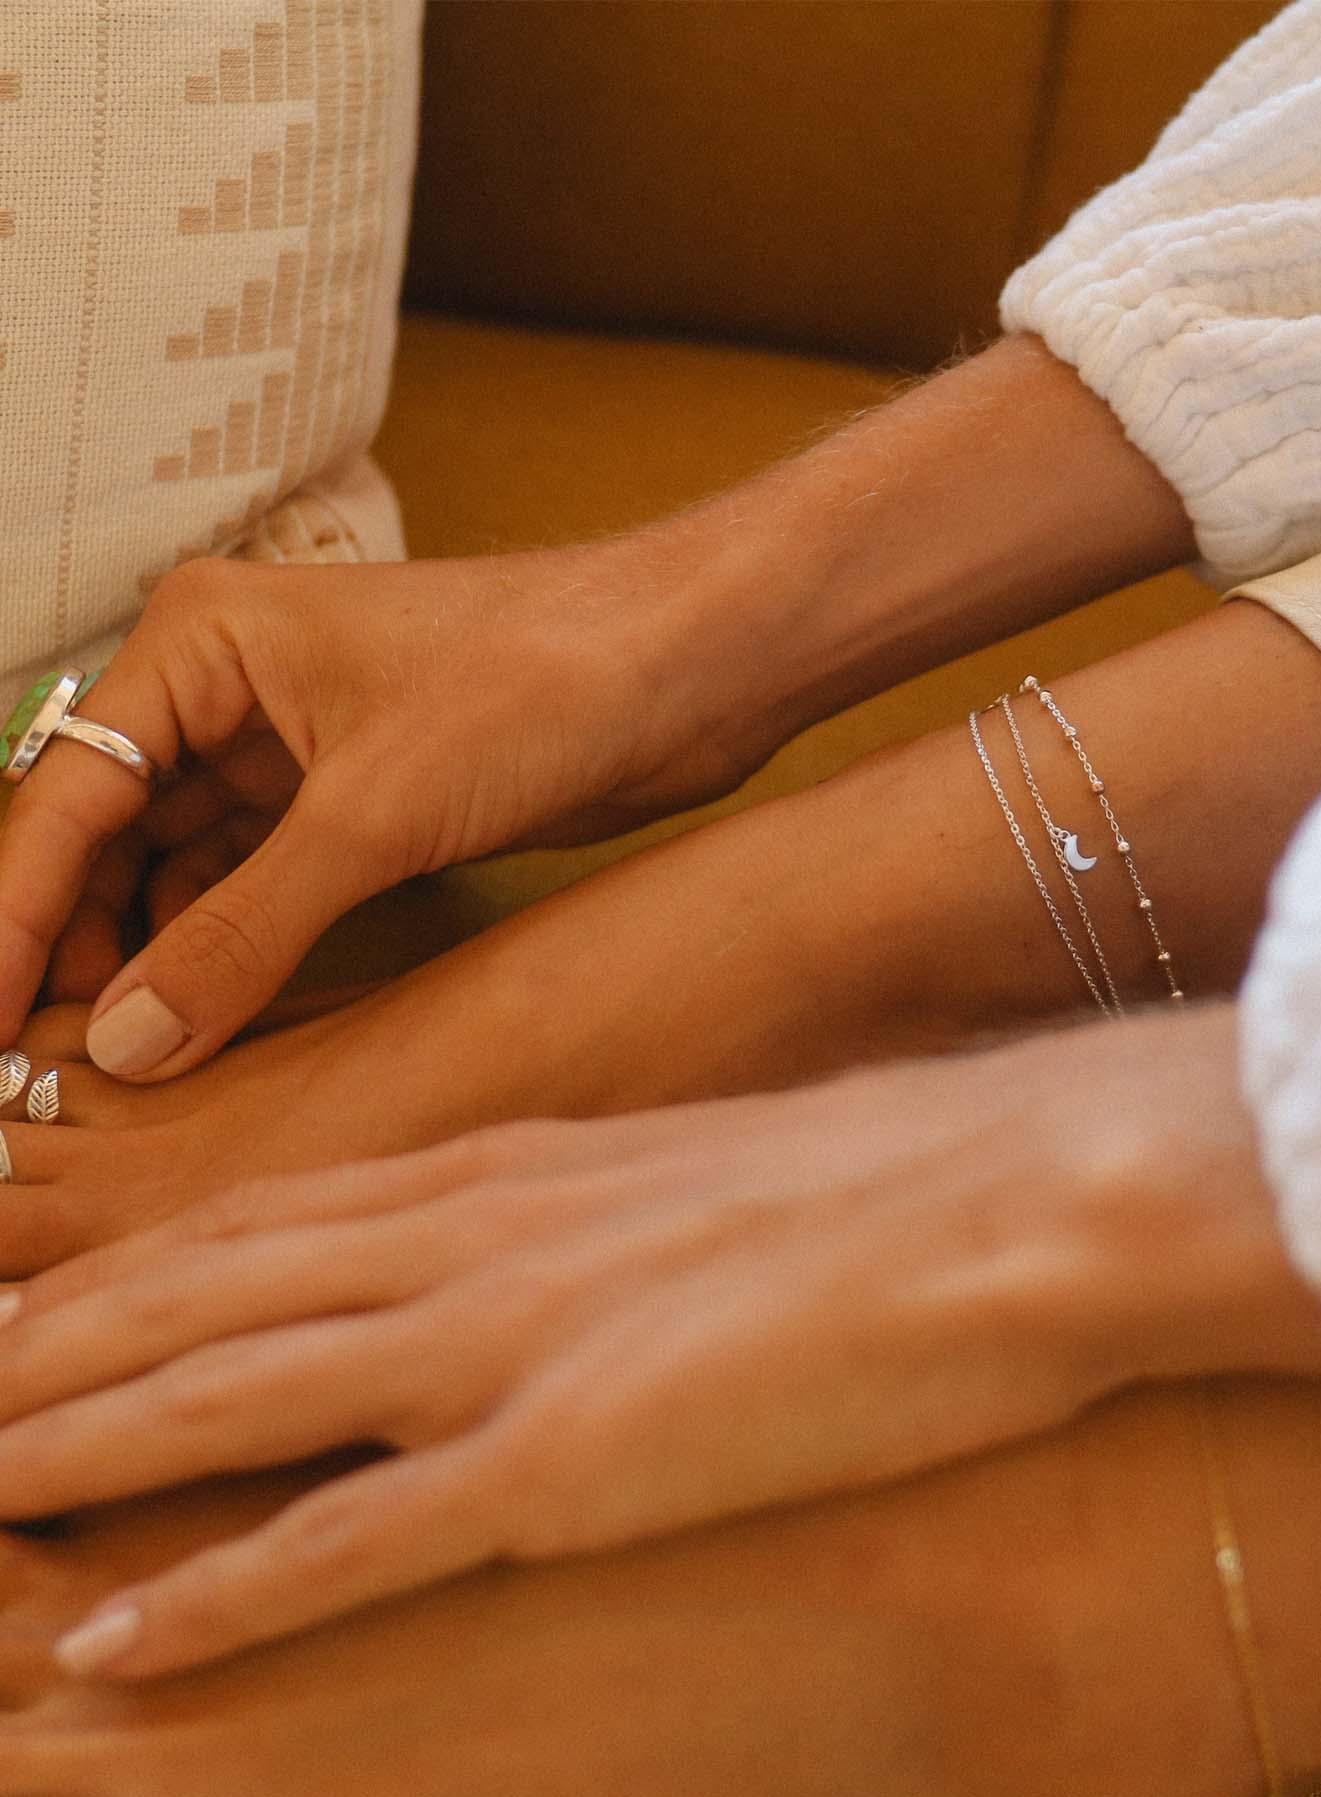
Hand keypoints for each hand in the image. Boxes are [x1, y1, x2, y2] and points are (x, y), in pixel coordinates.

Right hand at [0, 336, 1192, 1085]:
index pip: (59, 793)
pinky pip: (253, 885)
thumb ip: (244, 936)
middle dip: (68, 944)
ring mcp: (294, 746)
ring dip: (142, 957)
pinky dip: (222, 949)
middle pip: (102, 833)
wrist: (692, 664)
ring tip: (102, 1068)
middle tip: (38, 1068)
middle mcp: (227, 687)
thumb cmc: (544, 682)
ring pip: (175, 869)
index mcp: (199, 642)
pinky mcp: (362, 801)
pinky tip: (198, 1023)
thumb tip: (128, 1047)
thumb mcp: (377, 817)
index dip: (10, 918)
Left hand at [0, 1004, 1320, 1679]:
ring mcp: (508, 1346)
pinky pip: (344, 1539)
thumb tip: (576, 1270)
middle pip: (200, 1299)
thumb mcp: (713, 1185)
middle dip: (45, 1353)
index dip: (128, 1275)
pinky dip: (212, 1591)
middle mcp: (475, 1243)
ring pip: (224, 1399)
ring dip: (68, 1451)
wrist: (1011, 1203)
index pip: (266, 1223)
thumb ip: (606, 1228)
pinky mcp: (566, 1457)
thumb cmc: (895, 1195)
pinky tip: (110, 1640)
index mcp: (517, 1175)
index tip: (31, 1313)